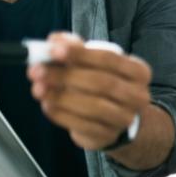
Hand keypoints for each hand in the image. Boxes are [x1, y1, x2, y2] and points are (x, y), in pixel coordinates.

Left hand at [26, 32, 150, 150]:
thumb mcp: (93, 63)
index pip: (110, 59)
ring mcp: (125, 118)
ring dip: (61, 97)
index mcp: (138, 71)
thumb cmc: (101, 83)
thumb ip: (75, 48)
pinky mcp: (108, 135)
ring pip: (93, 106)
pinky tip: (47, 105)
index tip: (54, 50)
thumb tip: (54, 41)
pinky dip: (61, 114)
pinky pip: (83, 125)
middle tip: (37, 71)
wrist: (114, 119)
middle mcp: (138, 95)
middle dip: (66, 76)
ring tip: (38, 89)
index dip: (80, 54)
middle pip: (102, 83)